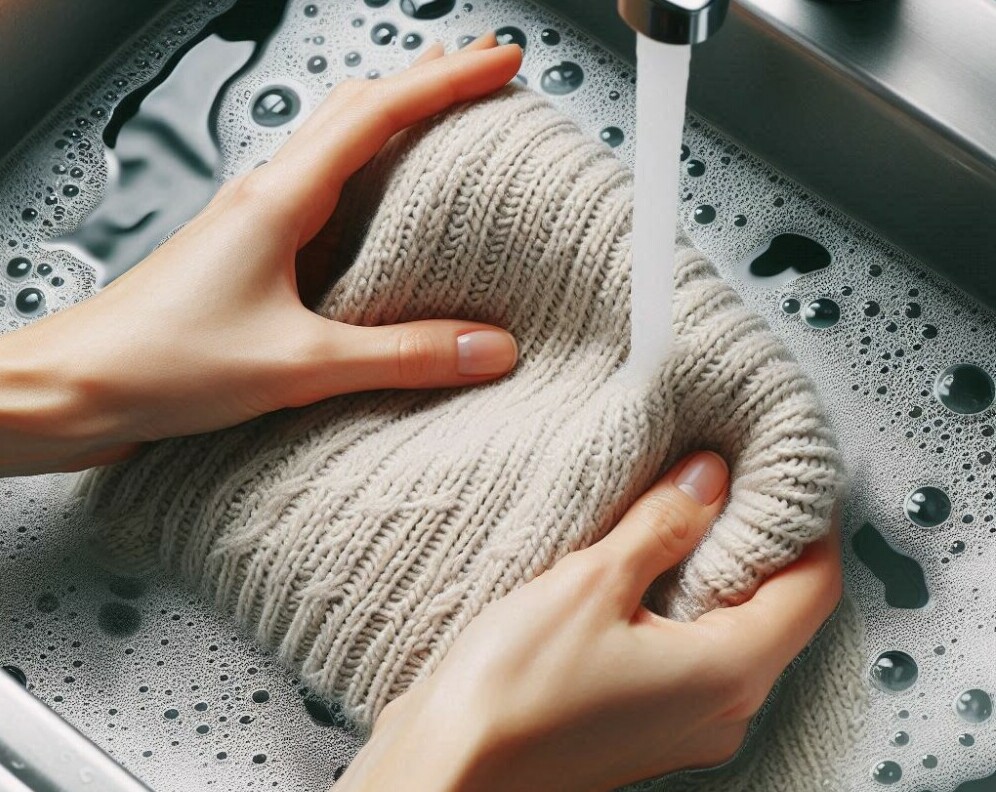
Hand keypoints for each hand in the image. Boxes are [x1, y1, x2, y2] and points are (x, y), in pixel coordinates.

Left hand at [0, 36, 522, 475]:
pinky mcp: (248, 262)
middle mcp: (265, 200)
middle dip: (423, 86)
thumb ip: (398, 356)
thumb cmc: (158, 363)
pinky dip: (364, 187)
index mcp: (278, 200)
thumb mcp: (297, 365)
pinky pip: (319, 203)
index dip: (446, 83)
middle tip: (478, 76)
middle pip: (357, 114)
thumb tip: (485, 347)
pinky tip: (378, 217)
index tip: (498, 63)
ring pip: (335, 153)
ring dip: (392, 127)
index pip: (378, 114)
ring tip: (440, 124)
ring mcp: (254, 226)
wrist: (75, 388)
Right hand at [337, 451, 841, 791]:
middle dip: (763, 542)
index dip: (808, 524)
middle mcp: (721, 712)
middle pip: (780, 612)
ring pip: (735, 633)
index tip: (785, 475)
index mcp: (726, 676)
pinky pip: (694, 657)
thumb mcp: (590, 586)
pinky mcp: (646, 723)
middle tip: (732, 480)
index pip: (812, 588)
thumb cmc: (511, 694)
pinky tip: (645, 569)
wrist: (449, 769)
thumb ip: (663, 527)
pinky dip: (687, 607)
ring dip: (720, 572)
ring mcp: (685, 724)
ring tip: (685, 513)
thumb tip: (709, 480)